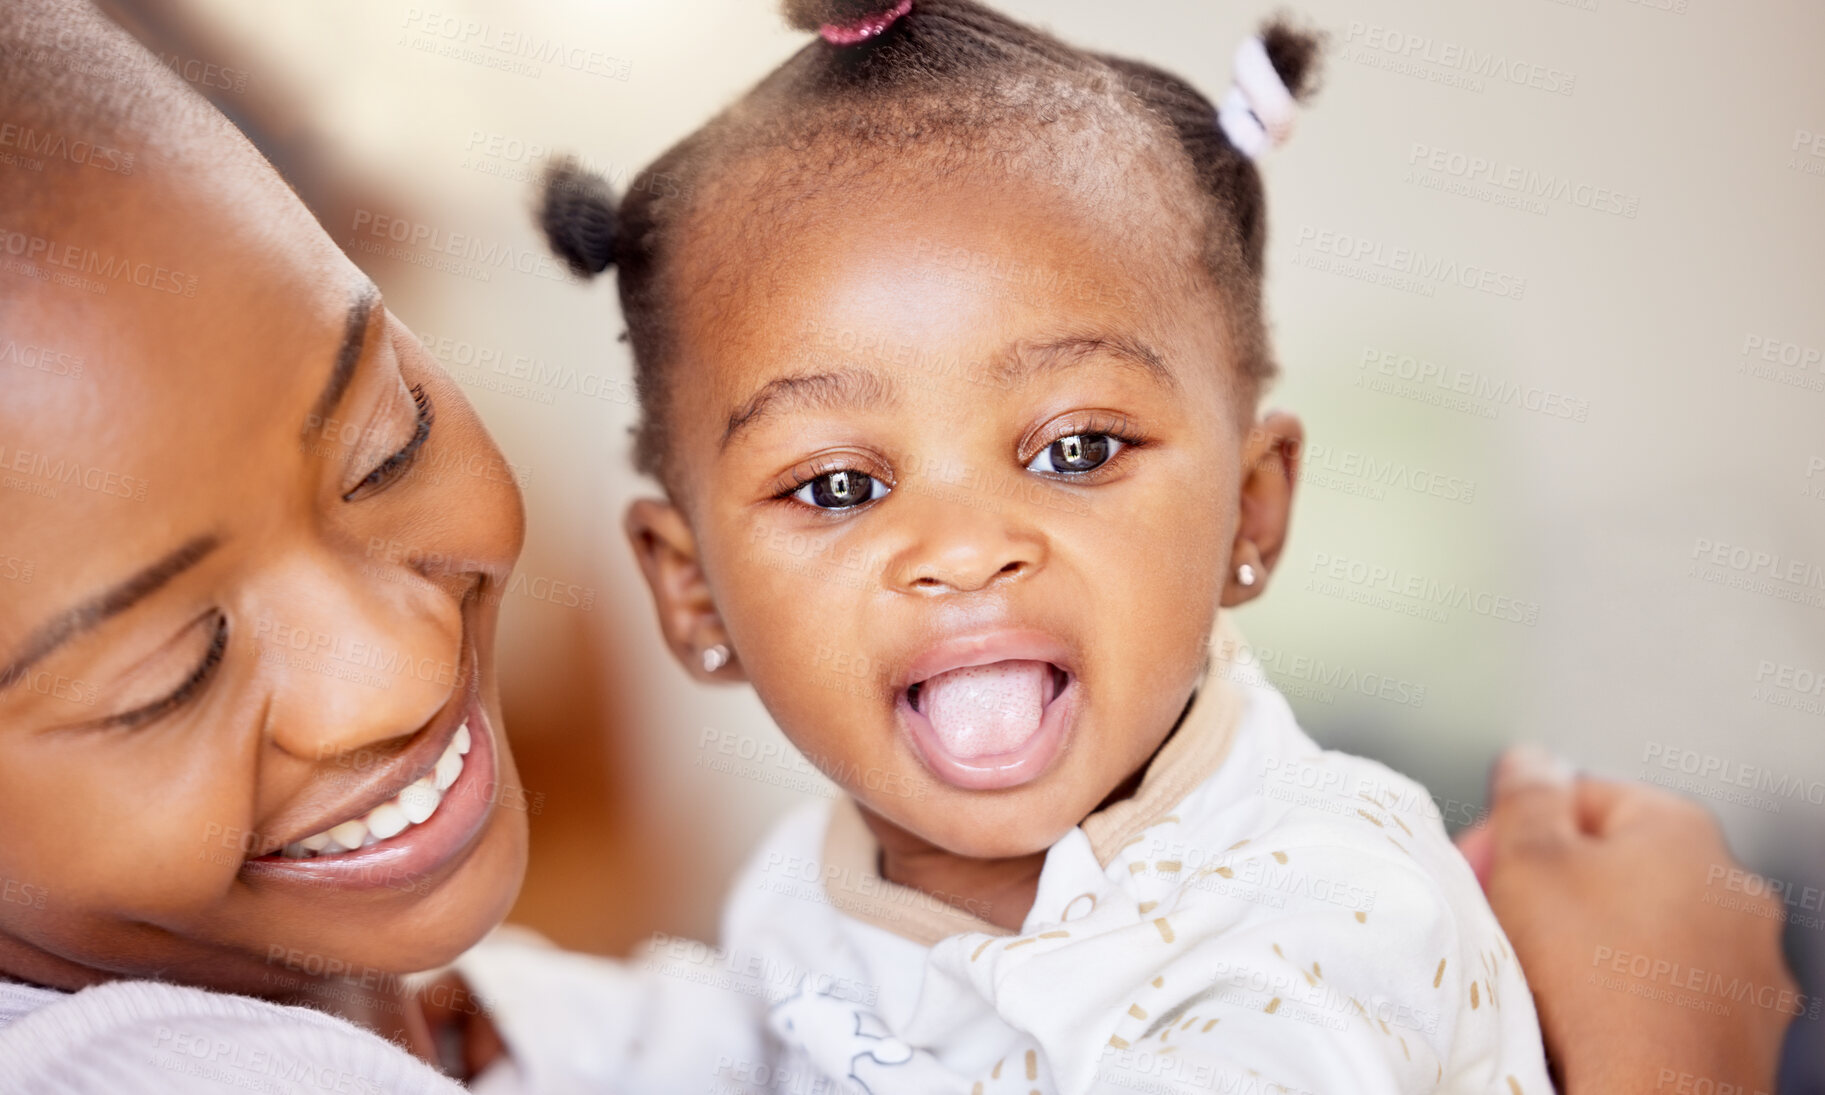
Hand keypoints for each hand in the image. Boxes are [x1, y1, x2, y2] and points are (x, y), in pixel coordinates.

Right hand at [1456, 747, 1800, 1094]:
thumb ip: (1527, 797)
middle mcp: (1732, 889)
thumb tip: (1531, 762)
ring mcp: (1746, 960)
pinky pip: (1670, 985)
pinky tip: (1591, 1014)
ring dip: (1597, 940)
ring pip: (1647, 927)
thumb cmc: (1595, 982)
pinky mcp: (1744, 1023)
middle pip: (1617, 863)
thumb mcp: (1529, 862)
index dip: (1519, 827)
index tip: (1487, 863)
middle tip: (1509, 918)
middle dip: (1558, 886)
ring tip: (1545, 974)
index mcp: (1684, 831)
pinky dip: (1631, 992)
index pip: (1582, 795)